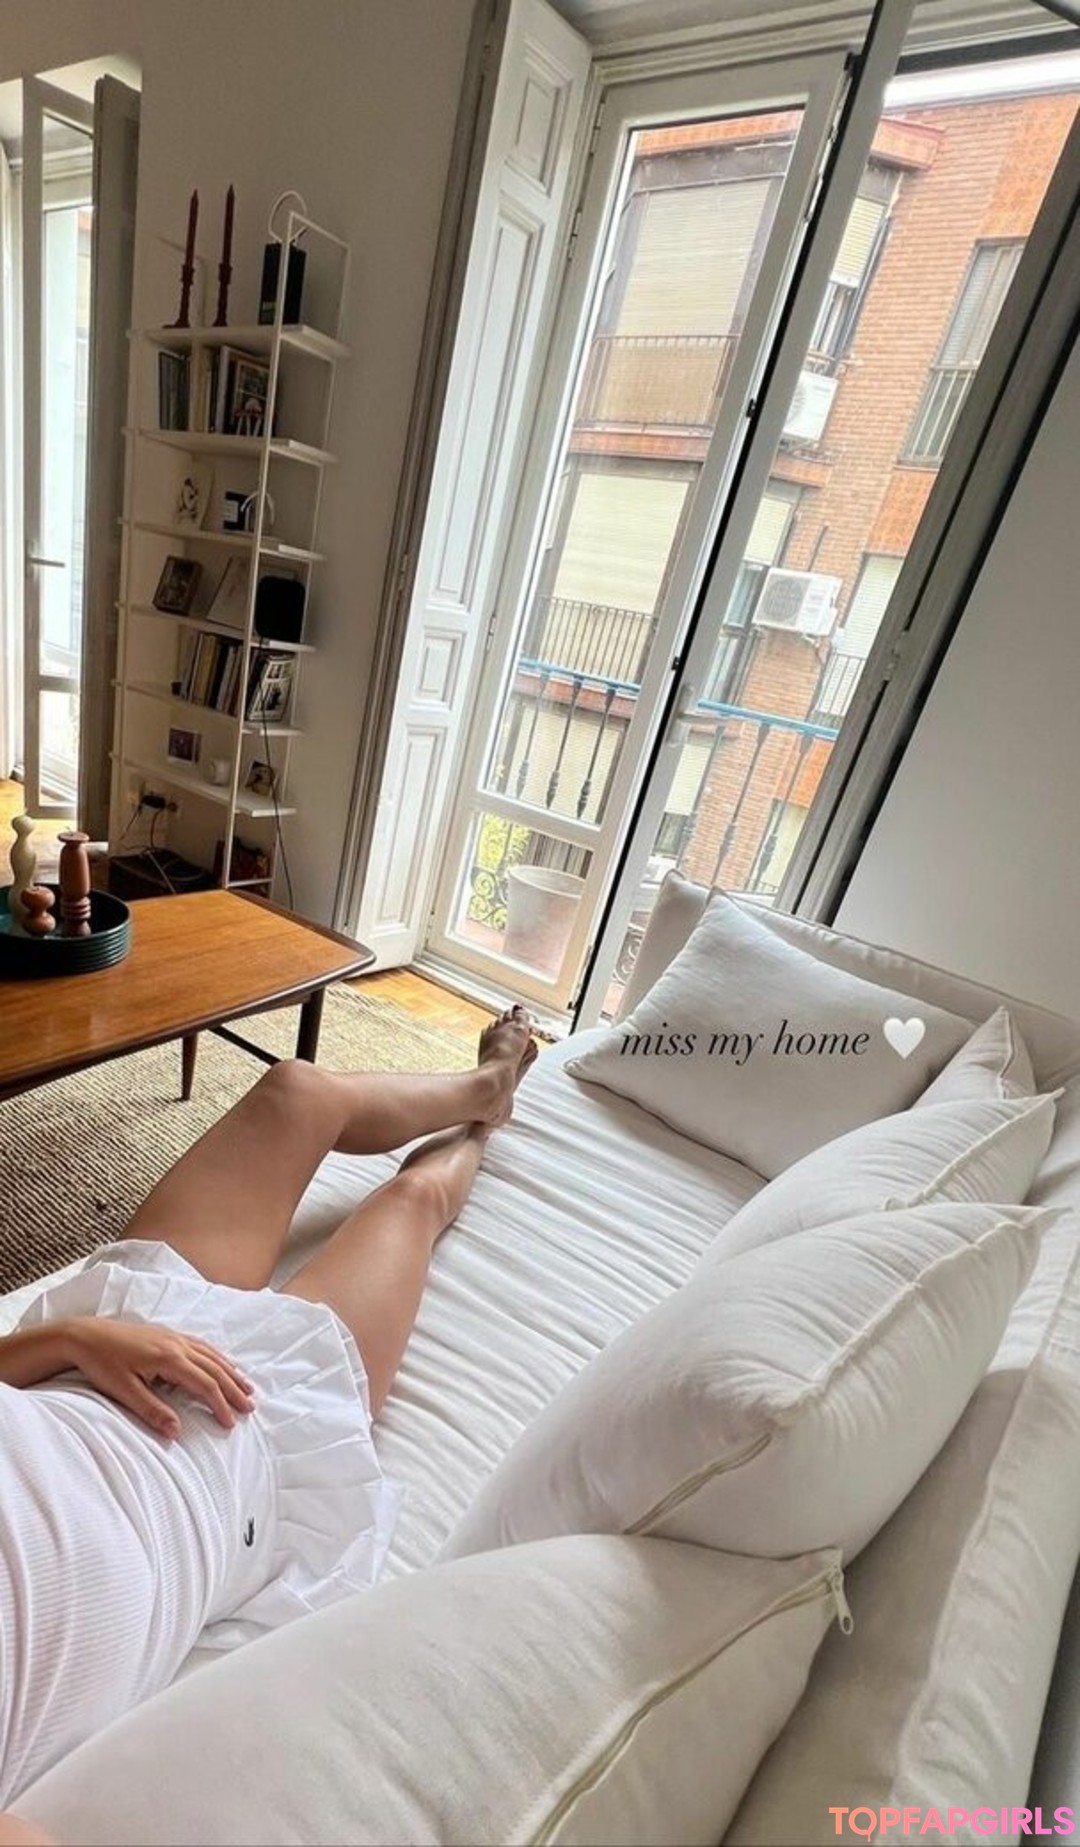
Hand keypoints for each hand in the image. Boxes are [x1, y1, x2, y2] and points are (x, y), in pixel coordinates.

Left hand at [66, 1318, 254, 1438]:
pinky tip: (222, 1362)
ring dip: (230, 1371)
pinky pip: (201, 1345)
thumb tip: (176, 1432)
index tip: (230, 1423)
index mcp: (169, 1359)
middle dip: (234, 1389)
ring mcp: (173, 1336)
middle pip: (214, 1369)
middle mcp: (177, 1344)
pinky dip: (217, 1356)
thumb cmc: (102, 1364)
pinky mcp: (167, 1334)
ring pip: (211, 1355)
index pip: (204, 1385)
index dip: (220, 1405)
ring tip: (246, 1386)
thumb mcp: (124, 1392)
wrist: (85, 1335)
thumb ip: (152, 1411)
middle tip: (250, 1407)